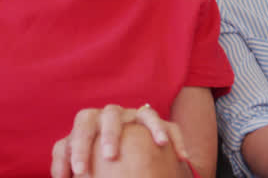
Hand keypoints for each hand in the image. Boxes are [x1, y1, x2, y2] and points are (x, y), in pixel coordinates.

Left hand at [51, 104, 188, 177]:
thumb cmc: (95, 164)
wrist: (124, 159)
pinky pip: (170, 125)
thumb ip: (68, 168)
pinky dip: (174, 139)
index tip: (77, 172)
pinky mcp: (159, 122)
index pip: (81, 128)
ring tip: (157, 145)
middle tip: (109, 157)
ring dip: (151, 128)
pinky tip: (182, 157)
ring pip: (143, 114)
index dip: (78, 148)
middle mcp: (114, 115)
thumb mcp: (81, 165)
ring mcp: (138, 117)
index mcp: (91, 124)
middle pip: (110, 115)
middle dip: (110, 135)